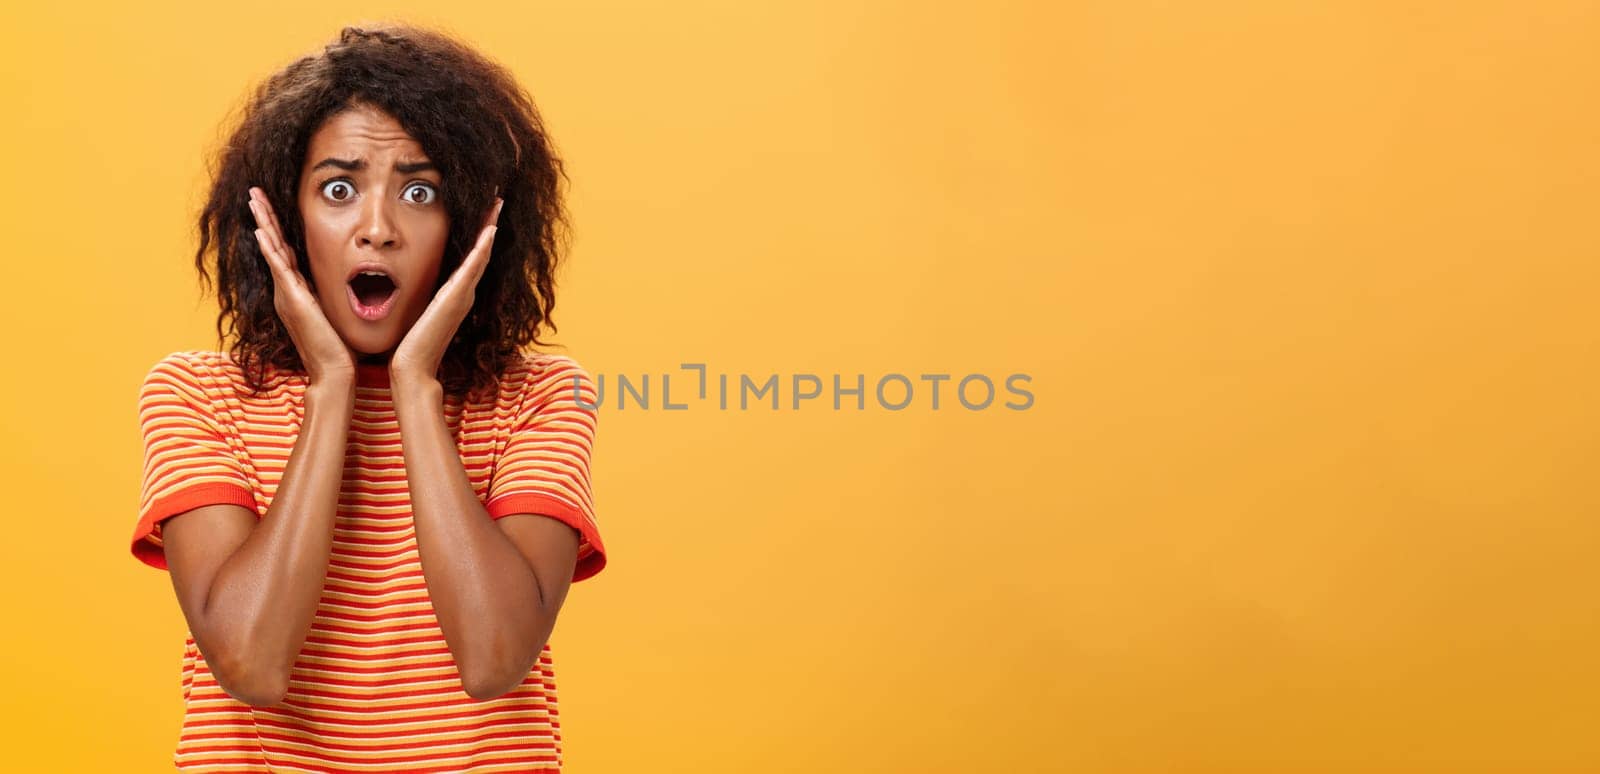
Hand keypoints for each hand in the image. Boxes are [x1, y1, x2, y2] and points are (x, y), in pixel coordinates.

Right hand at [248, 186, 356, 383]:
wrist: (334, 370)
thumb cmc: (338, 345)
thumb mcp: (333, 311)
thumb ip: (330, 295)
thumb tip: (346, 281)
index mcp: (296, 291)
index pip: (284, 251)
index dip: (276, 227)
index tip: (270, 205)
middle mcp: (287, 290)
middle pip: (272, 244)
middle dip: (264, 216)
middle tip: (254, 191)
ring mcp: (287, 294)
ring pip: (272, 250)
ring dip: (263, 222)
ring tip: (253, 199)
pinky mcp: (293, 301)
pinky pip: (278, 269)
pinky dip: (270, 248)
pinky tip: (261, 231)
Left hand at [389, 197, 503, 383]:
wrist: (411, 367)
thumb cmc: (407, 343)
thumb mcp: (412, 310)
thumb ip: (413, 296)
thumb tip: (398, 282)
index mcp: (453, 293)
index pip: (471, 255)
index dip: (478, 230)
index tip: (482, 207)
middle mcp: (463, 291)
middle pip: (482, 249)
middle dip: (490, 221)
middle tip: (497, 195)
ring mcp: (463, 293)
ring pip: (482, 252)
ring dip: (491, 225)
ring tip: (498, 201)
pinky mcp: (458, 297)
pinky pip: (474, 266)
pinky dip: (483, 247)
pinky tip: (490, 228)